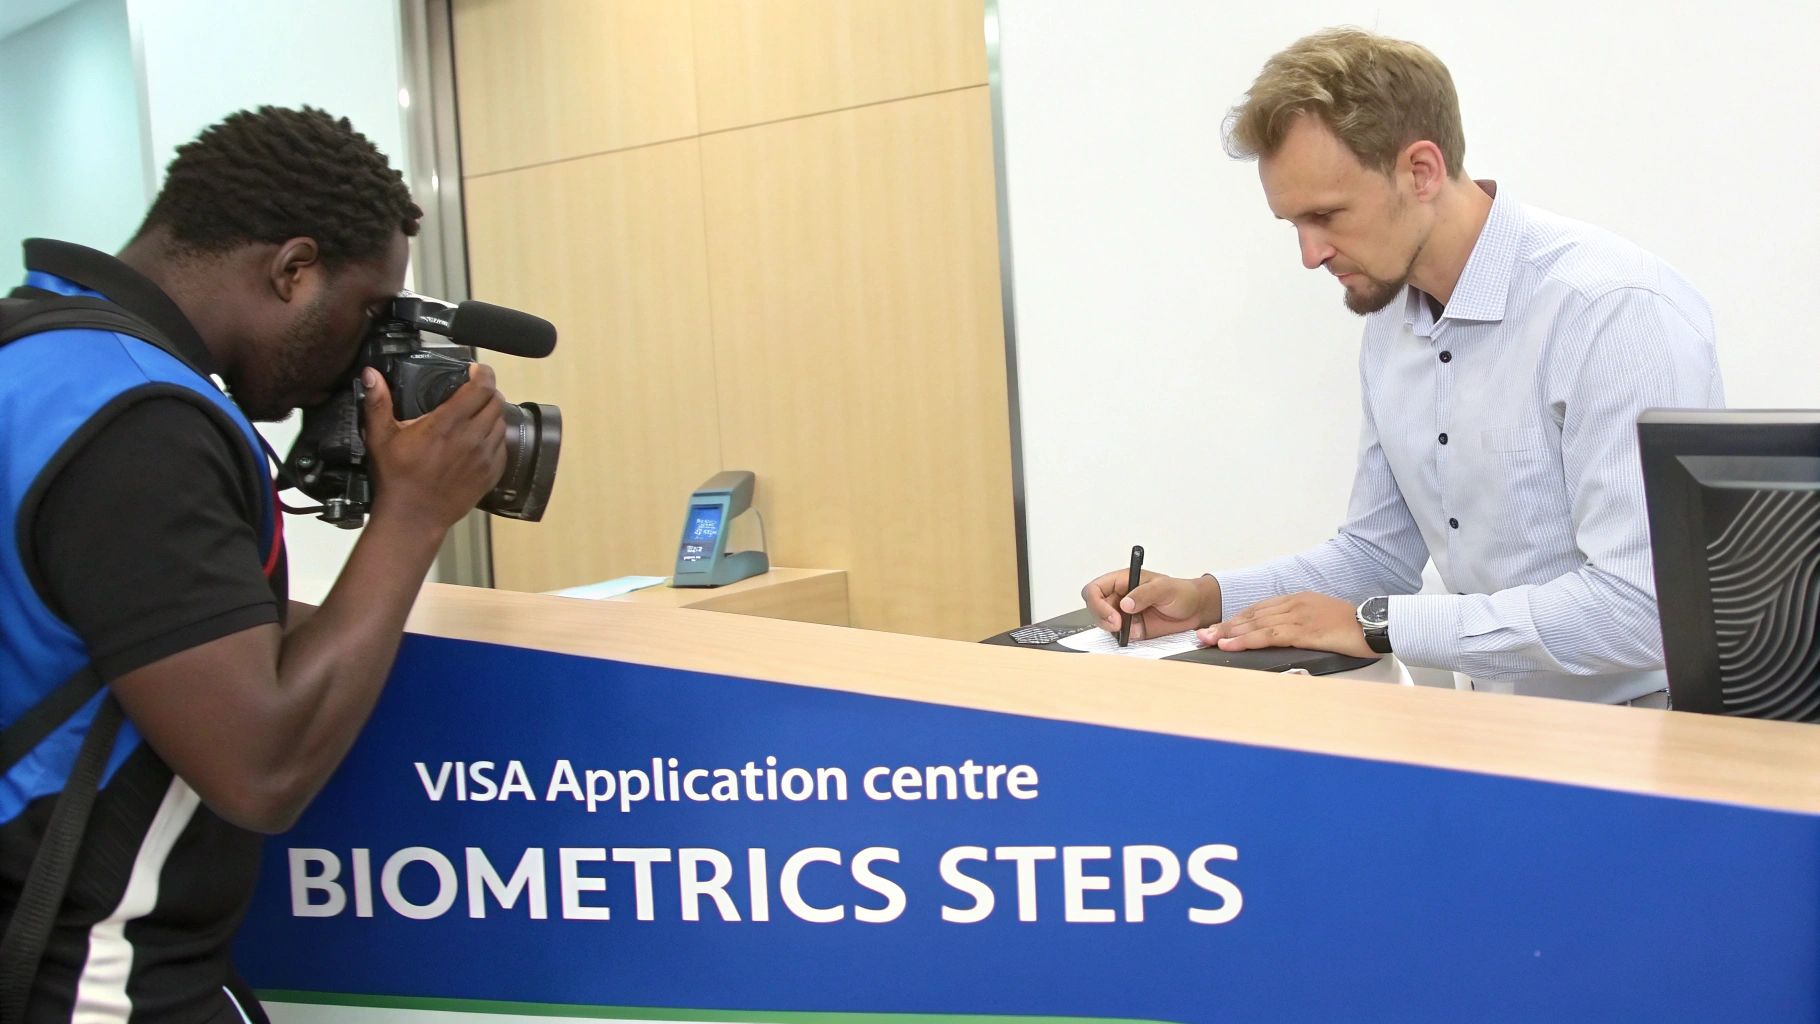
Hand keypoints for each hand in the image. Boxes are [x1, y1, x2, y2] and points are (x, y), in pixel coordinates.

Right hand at [361, 363, 507, 529]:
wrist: (413, 517)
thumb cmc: (396, 477)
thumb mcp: (381, 437)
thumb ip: (377, 403)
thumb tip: (371, 374)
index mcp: (447, 424)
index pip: (480, 388)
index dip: (483, 374)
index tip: (476, 370)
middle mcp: (471, 438)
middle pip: (495, 402)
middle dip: (487, 391)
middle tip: (475, 391)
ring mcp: (484, 457)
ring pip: (501, 423)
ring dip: (492, 414)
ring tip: (477, 414)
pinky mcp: (492, 474)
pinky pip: (503, 446)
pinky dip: (495, 437)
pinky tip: (480, 438)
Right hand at [1081, 569, 1215, 640]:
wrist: (1195, 610)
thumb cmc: (1181, 591)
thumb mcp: (1164, 588)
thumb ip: (1144, 594)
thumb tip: (1125, 604)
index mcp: (1122, 581)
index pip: (1095, 589)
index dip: (1096, 602)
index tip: (1112, 614)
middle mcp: (1119, 597)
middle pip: (1094, 608)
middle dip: (1102, 619)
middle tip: (1118, 626)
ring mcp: (1123, 615)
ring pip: (1104, 624)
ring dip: (1112, 630)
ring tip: (1132, 630)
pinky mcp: (1131, 630)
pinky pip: (1118, 636)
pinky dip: (1121, 639)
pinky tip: (1135, 636)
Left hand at [1196, 591, 1373, 657]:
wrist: (1375, 624)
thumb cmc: (1351, 627)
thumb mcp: (1321, 621)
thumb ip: (1299, 626)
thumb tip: (1281, 637)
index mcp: (1297, 600)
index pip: (1258, 609)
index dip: (1235, 619)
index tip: (1217, 629)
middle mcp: (1293, 604)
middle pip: (1251, 614)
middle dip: (1224, 626)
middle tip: (1201, 636)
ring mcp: (1297, 615)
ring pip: (1255, 623)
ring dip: (1229, 633)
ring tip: (1209, 641)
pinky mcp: (1303, 630)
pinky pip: (1268, 635)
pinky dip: (1245, 640)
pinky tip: (1231, 646)